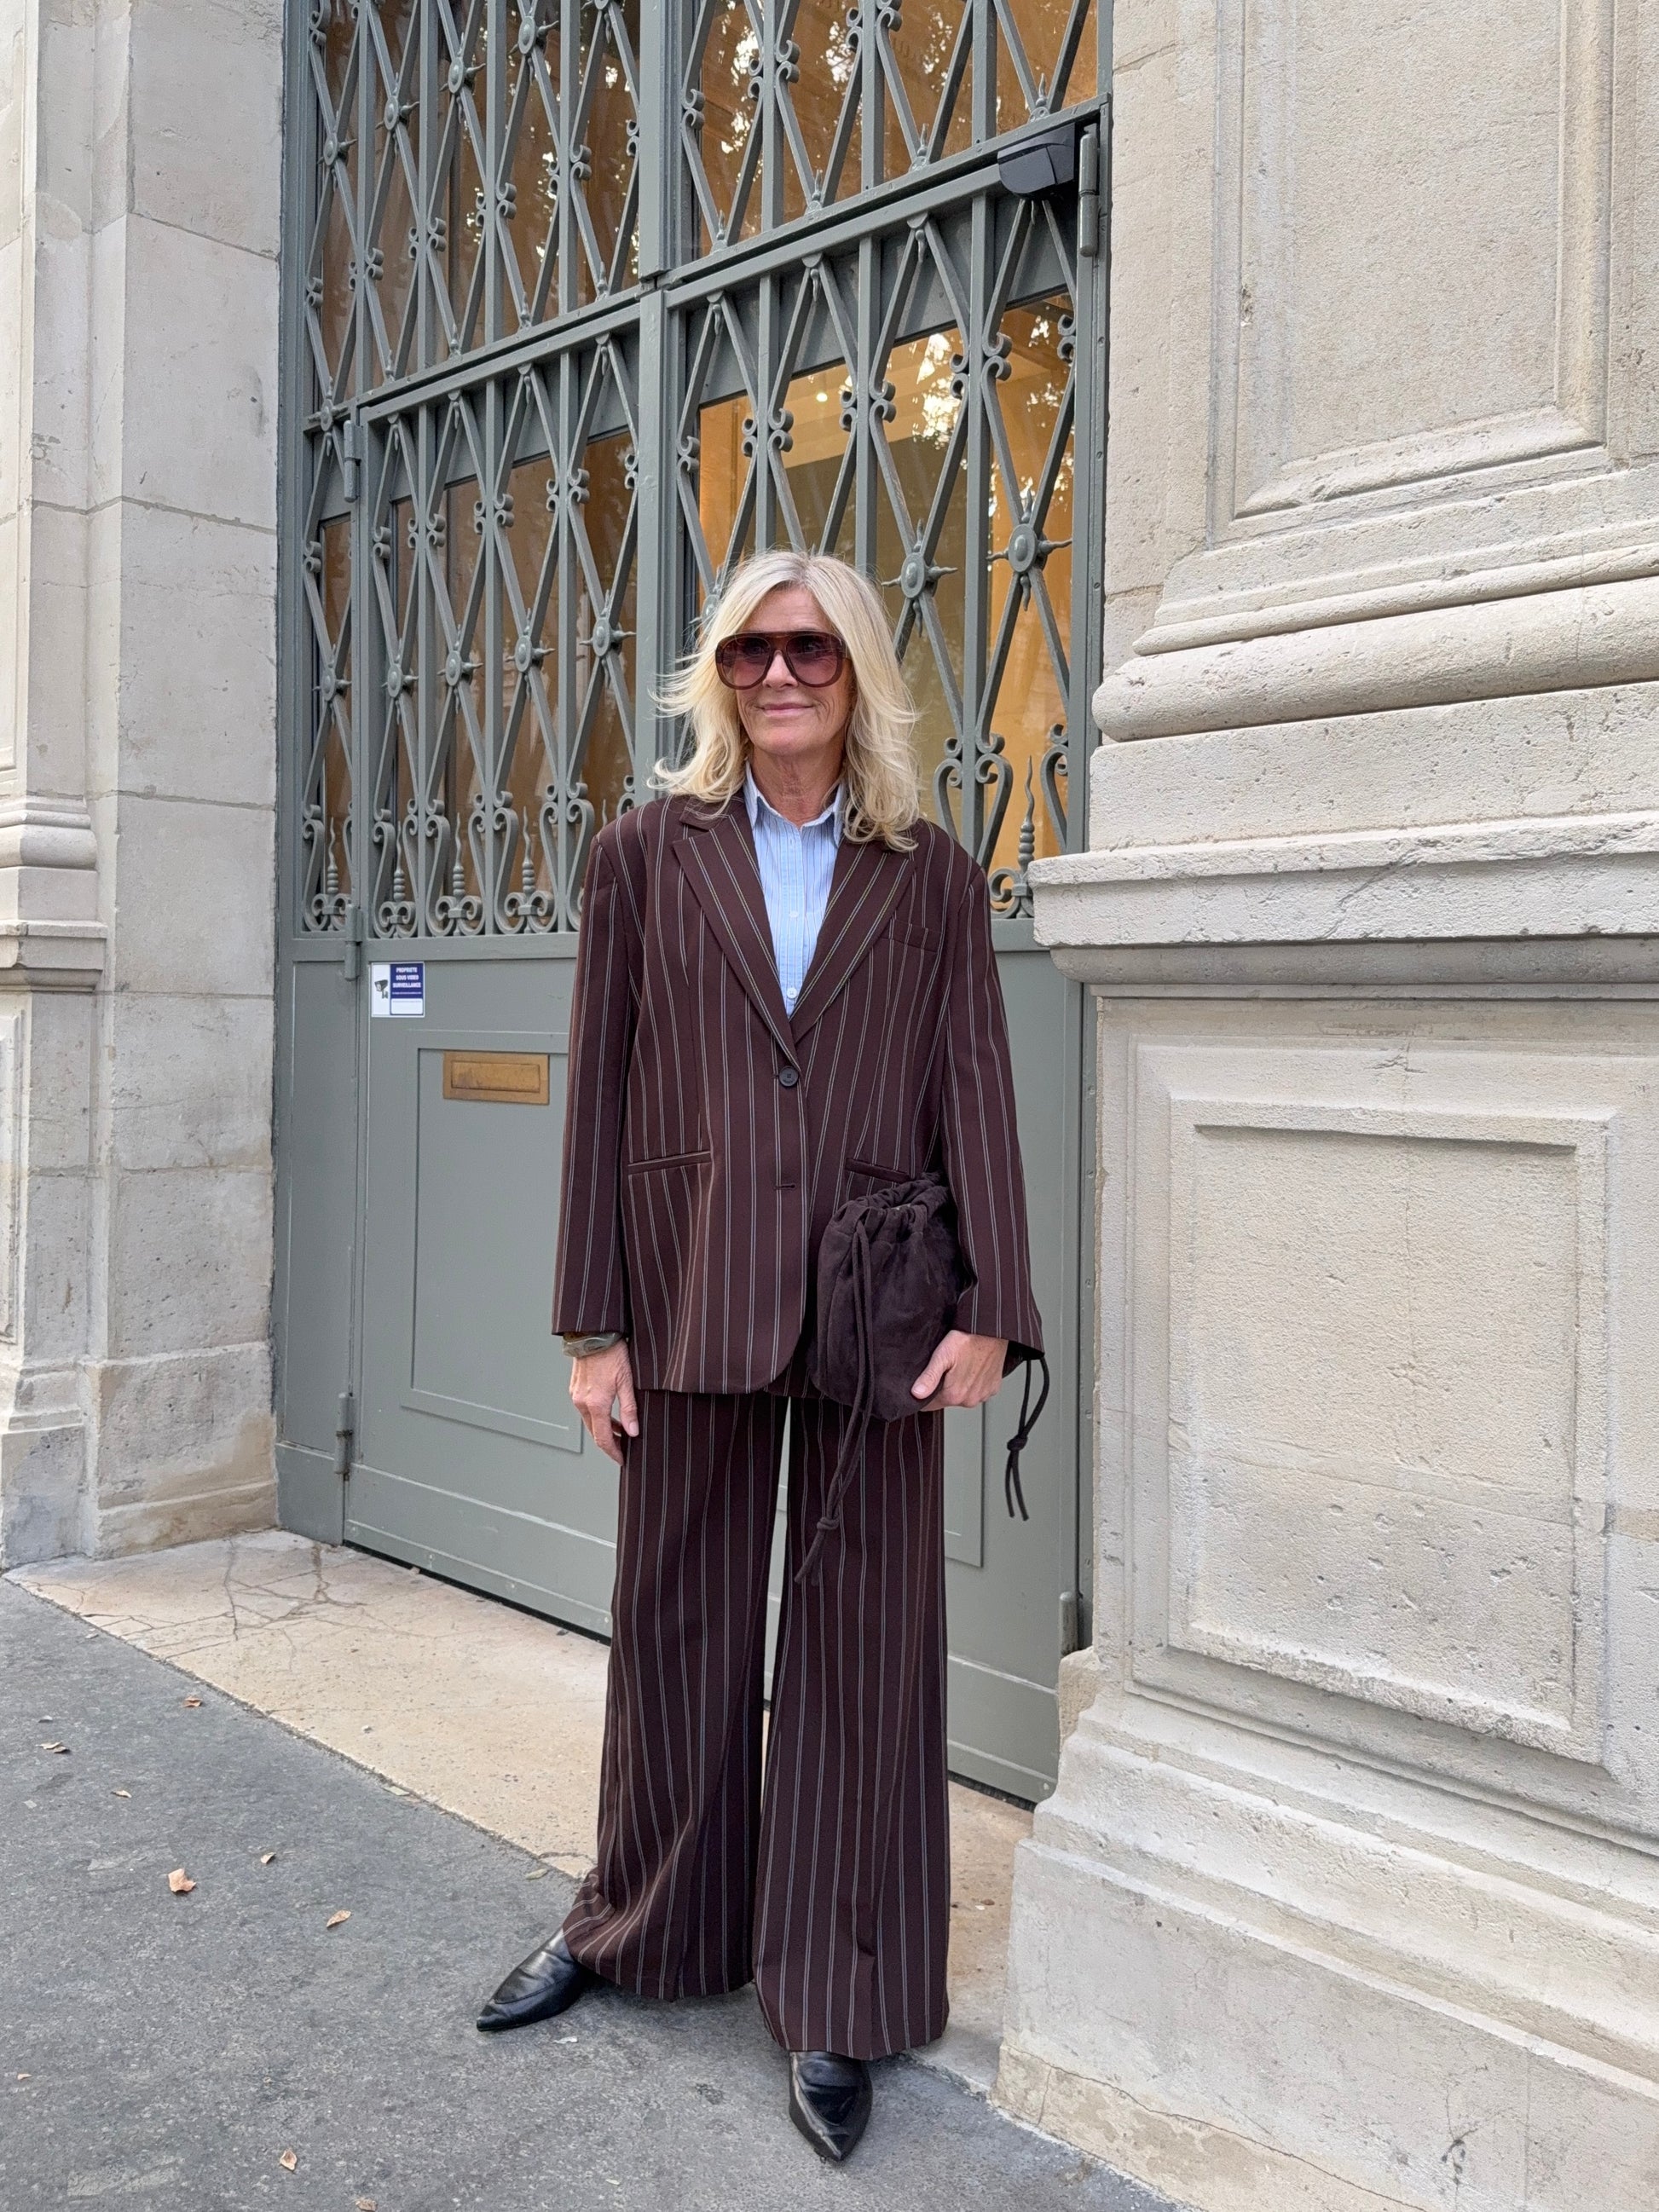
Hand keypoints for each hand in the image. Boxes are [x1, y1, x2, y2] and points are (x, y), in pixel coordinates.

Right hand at [570, 1341, 638, 1464]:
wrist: (593, 1334)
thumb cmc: (611, 1353)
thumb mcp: (627, 1381)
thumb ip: (629, 1409)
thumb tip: (633, 1432)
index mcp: (596, 1404)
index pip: (603, 1439)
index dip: (613, 1452)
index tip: (621, 1459)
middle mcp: (582, 1402)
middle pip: (595, 1433)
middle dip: (609, 1444)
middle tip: (623, 1448)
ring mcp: (576, 1395)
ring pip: (590, 1422)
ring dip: (604, 1429)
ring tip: (620, 1432)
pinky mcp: (575, 1388)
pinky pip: (585, 1410)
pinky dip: (597, 1417)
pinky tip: (609, 1414)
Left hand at [911, 1330, 1007, 1412]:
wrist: (991, 1331)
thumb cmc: (968, 1339)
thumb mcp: (942, 1355)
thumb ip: (929, 1377)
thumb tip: (916, 1394)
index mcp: (954, 1395)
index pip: (930, 1405)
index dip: (924, 1393)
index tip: (926, 1380)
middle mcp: (970, 1400)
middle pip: (947, 1400)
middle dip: (943, 1388)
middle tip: (945, 1367)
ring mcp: (983, 1394)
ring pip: (963, 1395)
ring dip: (959, 1385)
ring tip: (960, 1366)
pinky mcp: (993, 1388)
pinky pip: (978, 1390)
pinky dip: (974, 1383)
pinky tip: (972, 1368)